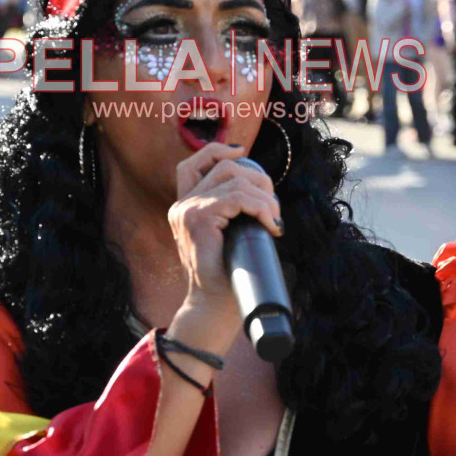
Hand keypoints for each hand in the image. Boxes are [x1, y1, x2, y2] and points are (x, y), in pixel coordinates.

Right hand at [164, 141, 282, 371]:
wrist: (214, 304)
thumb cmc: (226, 273)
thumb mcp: (225, 235)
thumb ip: (229, 212)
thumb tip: (260, 190)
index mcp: (184, 206)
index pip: (192, 163)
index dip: (217, 151)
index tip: (242, 154)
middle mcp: (181, 205)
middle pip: (223, 167)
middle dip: (257, 180)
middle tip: (272, 209)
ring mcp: (187, 210)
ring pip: (234, 180)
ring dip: (264, 197)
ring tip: (274, 220)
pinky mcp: (197, 219)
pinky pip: (237, 199)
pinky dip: (261, 208)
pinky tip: (271, 224)